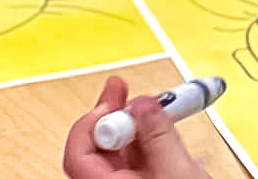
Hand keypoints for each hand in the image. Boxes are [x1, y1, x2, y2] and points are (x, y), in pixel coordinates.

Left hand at [64, 76, 212, 178]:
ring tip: (149, 107)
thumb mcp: (180, 176)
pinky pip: (132, 167)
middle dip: (109, 116)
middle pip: (94, 152)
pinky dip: (143, 146)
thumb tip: (142, 105)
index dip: (93, 122)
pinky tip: (158, 131)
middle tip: (120, 89)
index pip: (77, 155)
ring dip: (129, 128)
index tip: (116, 101)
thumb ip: (159, 137)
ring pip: (114, 158)